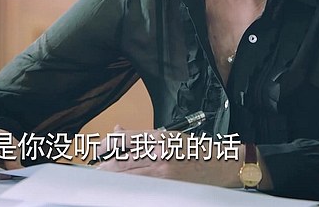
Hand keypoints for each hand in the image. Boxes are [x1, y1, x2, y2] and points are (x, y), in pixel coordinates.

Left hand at [95, 125, 245, 187]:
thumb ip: (141, 136)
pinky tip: (121, 187)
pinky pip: (140, 185)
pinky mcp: (167, 183)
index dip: (106, 144)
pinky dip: (128, 185)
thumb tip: (117, 131)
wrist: (223, 164)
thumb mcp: (169, 136)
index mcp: (159, 135)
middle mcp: (159, 150)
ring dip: (112, 177)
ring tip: (103, 178)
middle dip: (104, 165)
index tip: (98, 150)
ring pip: (128, 174)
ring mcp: (163, 168)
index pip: (124, 138)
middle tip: (95, 168)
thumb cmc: (197, 150)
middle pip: (122, 158)